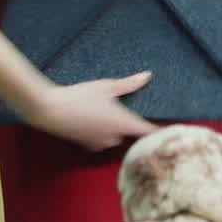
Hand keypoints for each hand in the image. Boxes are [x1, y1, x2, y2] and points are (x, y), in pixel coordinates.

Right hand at [26, 73, 156, 151]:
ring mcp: (100, 143)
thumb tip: (148, 76)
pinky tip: (92, 120)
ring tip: (106, 113)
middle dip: (130, 126)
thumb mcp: (106, 86)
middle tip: (129, 113)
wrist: (49, 110)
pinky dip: (100, 132)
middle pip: (131, 136)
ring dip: (114, 129)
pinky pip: (100, 140)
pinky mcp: (87, 145)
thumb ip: (129, 84)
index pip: (149, 132)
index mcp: (123, 123)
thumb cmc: (79, 97)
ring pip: (115, 138)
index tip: (172, 132)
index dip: (160, 132)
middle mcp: (114, 137)